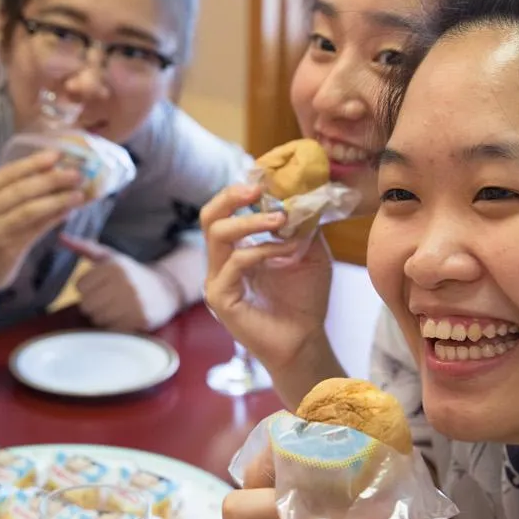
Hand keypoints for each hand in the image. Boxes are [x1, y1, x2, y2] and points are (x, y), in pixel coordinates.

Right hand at [0, 151, 84, 292]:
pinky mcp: (8, 248)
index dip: (33, 162)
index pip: (8, 173)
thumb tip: (54, 172)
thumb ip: (16, 193)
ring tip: (78, 194)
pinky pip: (36, 230)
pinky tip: (69, 212)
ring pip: (30, 210)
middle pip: (21, 190)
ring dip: (57, 200)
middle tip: (75, 174)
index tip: (57, 154)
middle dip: (51, 179)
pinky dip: (54, 219)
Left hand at [58, 235, 181, 331]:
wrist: (164, 290)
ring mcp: (134, 302)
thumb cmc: (130, 274)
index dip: (87, 289)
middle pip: (86, 305)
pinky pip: (112, 329)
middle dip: (94, 304)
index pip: (79, 286)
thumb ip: (85, 247)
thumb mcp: (110, 257)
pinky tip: (125, 317)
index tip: (101, 287)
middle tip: (108, 300)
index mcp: (114, 266)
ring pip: (97, 319)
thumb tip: (60, 237)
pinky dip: (115, 327)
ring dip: (104, 317)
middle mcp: (124, 282)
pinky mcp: (140, 319)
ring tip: (117, 309)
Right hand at [201, 184, 333, 371]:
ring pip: (219, 234)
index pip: (224, 212)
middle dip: (231, 196)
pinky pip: (236, 263)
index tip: (266, 179)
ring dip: (251, 221)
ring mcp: (217, 280)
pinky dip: (263, 250)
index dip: (239, 192)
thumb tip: (301, 192)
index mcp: (236, 250)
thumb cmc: (305, 300)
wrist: (305, 340)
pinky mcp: (221, 298)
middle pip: (209, 217)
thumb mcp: (308, 252)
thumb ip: (301, 225)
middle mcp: (221, 263)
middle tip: (258, 189)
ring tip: (280, 219)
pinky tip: (287, 253)